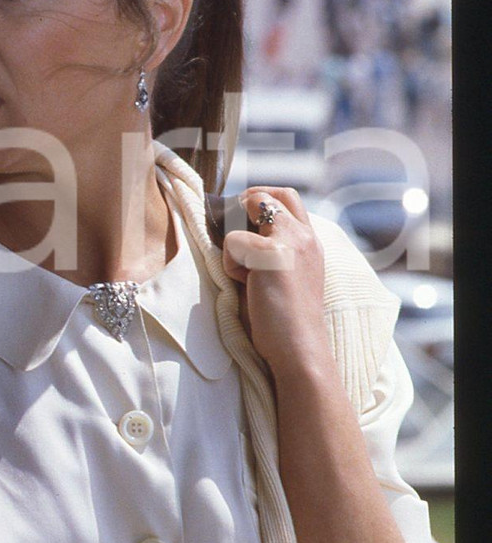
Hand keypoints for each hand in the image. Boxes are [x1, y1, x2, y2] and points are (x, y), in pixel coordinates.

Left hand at [222, 186, 328, 372]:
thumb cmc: (285, 321)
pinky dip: (231, 263)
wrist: (299, 348)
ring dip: (237, 238)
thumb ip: (268, 252)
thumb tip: (235, 235)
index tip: (245, 225)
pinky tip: (243, 285)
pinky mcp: (272, 253)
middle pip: (273, 194)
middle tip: (234, 227)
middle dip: (247, 201)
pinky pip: (233, 241)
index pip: (288, 199)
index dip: (261, 203)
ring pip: (252, 210)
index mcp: (311, 243)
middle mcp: (305, 237)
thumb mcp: (283, 277)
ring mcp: (291, 241)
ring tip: (244, 272)